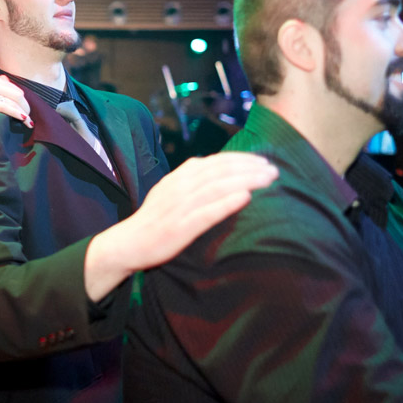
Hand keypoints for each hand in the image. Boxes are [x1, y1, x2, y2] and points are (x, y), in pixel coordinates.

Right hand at [0, 76, 33, 130]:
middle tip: (29, 118)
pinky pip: (8, 107)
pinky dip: (18, 114)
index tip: (26, 111)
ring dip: (24, 112)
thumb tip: (12, 90)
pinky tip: (23, 120)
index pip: (16, 90)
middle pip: (19, 94)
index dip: (24, 101)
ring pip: (15, 101)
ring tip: (29, 123)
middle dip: (26, 107)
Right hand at [84, 152, 279, 299]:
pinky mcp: (179, 228)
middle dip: (249, 167)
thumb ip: (187, 177)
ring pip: (216, 188)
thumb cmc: (154, 219)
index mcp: (179, 178)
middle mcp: (179, 188)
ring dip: (244, 180)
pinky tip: (244, 198)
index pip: (214, 162)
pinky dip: (226, 203)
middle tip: (274, 169)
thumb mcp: (168, 191)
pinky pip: (206, 213)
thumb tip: (207, 163)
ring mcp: (179, 207)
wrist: (128, 243)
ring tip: (267, 179)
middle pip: (219, 171)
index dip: (240, 159)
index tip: (263, 160)